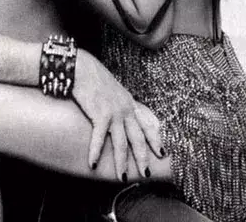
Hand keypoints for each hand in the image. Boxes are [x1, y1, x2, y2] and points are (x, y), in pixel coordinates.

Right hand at [73, 49, 163, 180]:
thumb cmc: (93, 76)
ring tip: (122, 177)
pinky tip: (93, 164)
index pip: (148, 123)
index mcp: (129, 102)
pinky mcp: (100, 114)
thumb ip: (118, 101)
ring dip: (122, 161)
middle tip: (146, 173)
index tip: (163, 152)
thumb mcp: (112, 88)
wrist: (82, 68)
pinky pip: (99, 138)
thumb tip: (120, 111)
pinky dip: (95, 152)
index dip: (156, 138)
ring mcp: (114, 112)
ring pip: (122, 142)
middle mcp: (125, 108)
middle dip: (142, 157)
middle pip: (138, 137)